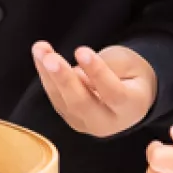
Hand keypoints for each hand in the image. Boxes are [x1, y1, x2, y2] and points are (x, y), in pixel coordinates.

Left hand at [31, 42, 157, 137]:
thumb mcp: (131, 64)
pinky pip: (55, 97)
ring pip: (64, 102)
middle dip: (64, 79)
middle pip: (82, 104)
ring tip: (40, 49)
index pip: (113, 93)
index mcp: (131, 107)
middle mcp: (107, 122)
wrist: (128, 98)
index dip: (97, 72)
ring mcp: (86, 123)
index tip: (81, 51)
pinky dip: (45, 75)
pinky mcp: (70, 117)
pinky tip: (40, 55)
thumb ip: (110, 66)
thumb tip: (80, 68)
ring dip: (48, 74)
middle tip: (51, 58)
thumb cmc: (131, 76)